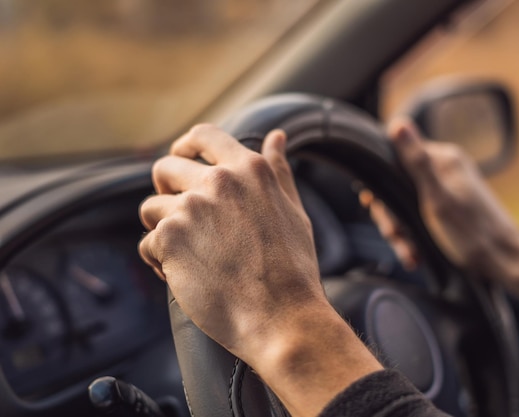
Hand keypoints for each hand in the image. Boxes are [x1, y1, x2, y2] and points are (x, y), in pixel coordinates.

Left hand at [139, 125, 381, 416]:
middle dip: (166, 189)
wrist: (282, 317)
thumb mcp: (293, 211)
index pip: (204, 135)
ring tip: (185, 255)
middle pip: (166, 167)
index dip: (186, 145)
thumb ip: (278, 170)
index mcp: (249, 169)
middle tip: (177, 215)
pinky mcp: (170, 239)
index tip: (181, 158)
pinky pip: (147, 243)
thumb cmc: (293, 269)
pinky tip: (183, 276)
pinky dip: (159, 261)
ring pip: (152, 208)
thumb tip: (277, 136)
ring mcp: (191, 208)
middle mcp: (218, 181)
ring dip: (162, 229)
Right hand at [364, 117, 518, 282]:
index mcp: (444, 159)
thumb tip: (398, 123)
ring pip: (404, 206)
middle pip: (396, 186)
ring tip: (411, 253)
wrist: (505, 264)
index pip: (393, 158)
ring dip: (401, 233)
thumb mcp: (438, 199)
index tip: (381, 210)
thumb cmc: (473, 234)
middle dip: (392, 217)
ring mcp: (446, 190)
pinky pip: (418, 219)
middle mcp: (444, 169)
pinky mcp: (447, 210)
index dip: (382, 187)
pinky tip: (416, 256)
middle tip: (398, 237)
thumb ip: (417, 162)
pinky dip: (413, 238)